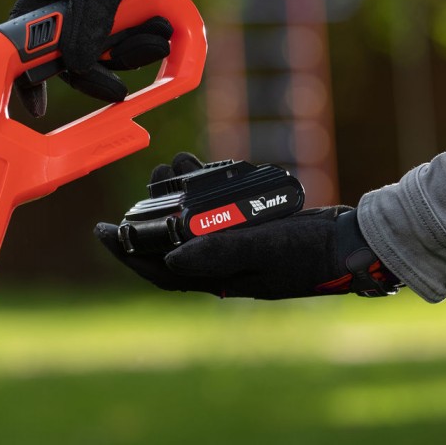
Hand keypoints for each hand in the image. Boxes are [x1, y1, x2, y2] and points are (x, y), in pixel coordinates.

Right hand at [10, 0, 183, 115]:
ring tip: (160, 35)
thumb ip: (89, 21)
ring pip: (104, 54)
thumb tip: (76, 67)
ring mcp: (94, 14)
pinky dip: (145, 42)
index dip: (27, 74)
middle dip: (101, 67)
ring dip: (133, 53)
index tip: (38, 106)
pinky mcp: (120, 18)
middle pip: (71, 58)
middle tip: (121, 89)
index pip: (23, 42)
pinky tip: (163, 29)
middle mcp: (64, 8)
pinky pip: (127, 45)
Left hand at [95, 153, 401, 298]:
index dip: (125, 253)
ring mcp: (233, 247)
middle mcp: (219, 266)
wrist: (345, 243)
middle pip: (168, 244)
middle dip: (149, 216)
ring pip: (189, 225)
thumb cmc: (307, 251)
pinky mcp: (247, 229)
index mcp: (217, 278)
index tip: (100, 230)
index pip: (159, 271)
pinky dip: (200, 192)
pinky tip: (201, 171)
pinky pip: (212, 212)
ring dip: (174, 198)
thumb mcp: (263, 249)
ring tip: (172, 166)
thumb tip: (168, 259)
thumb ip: (218, 253)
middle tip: (147, 181)